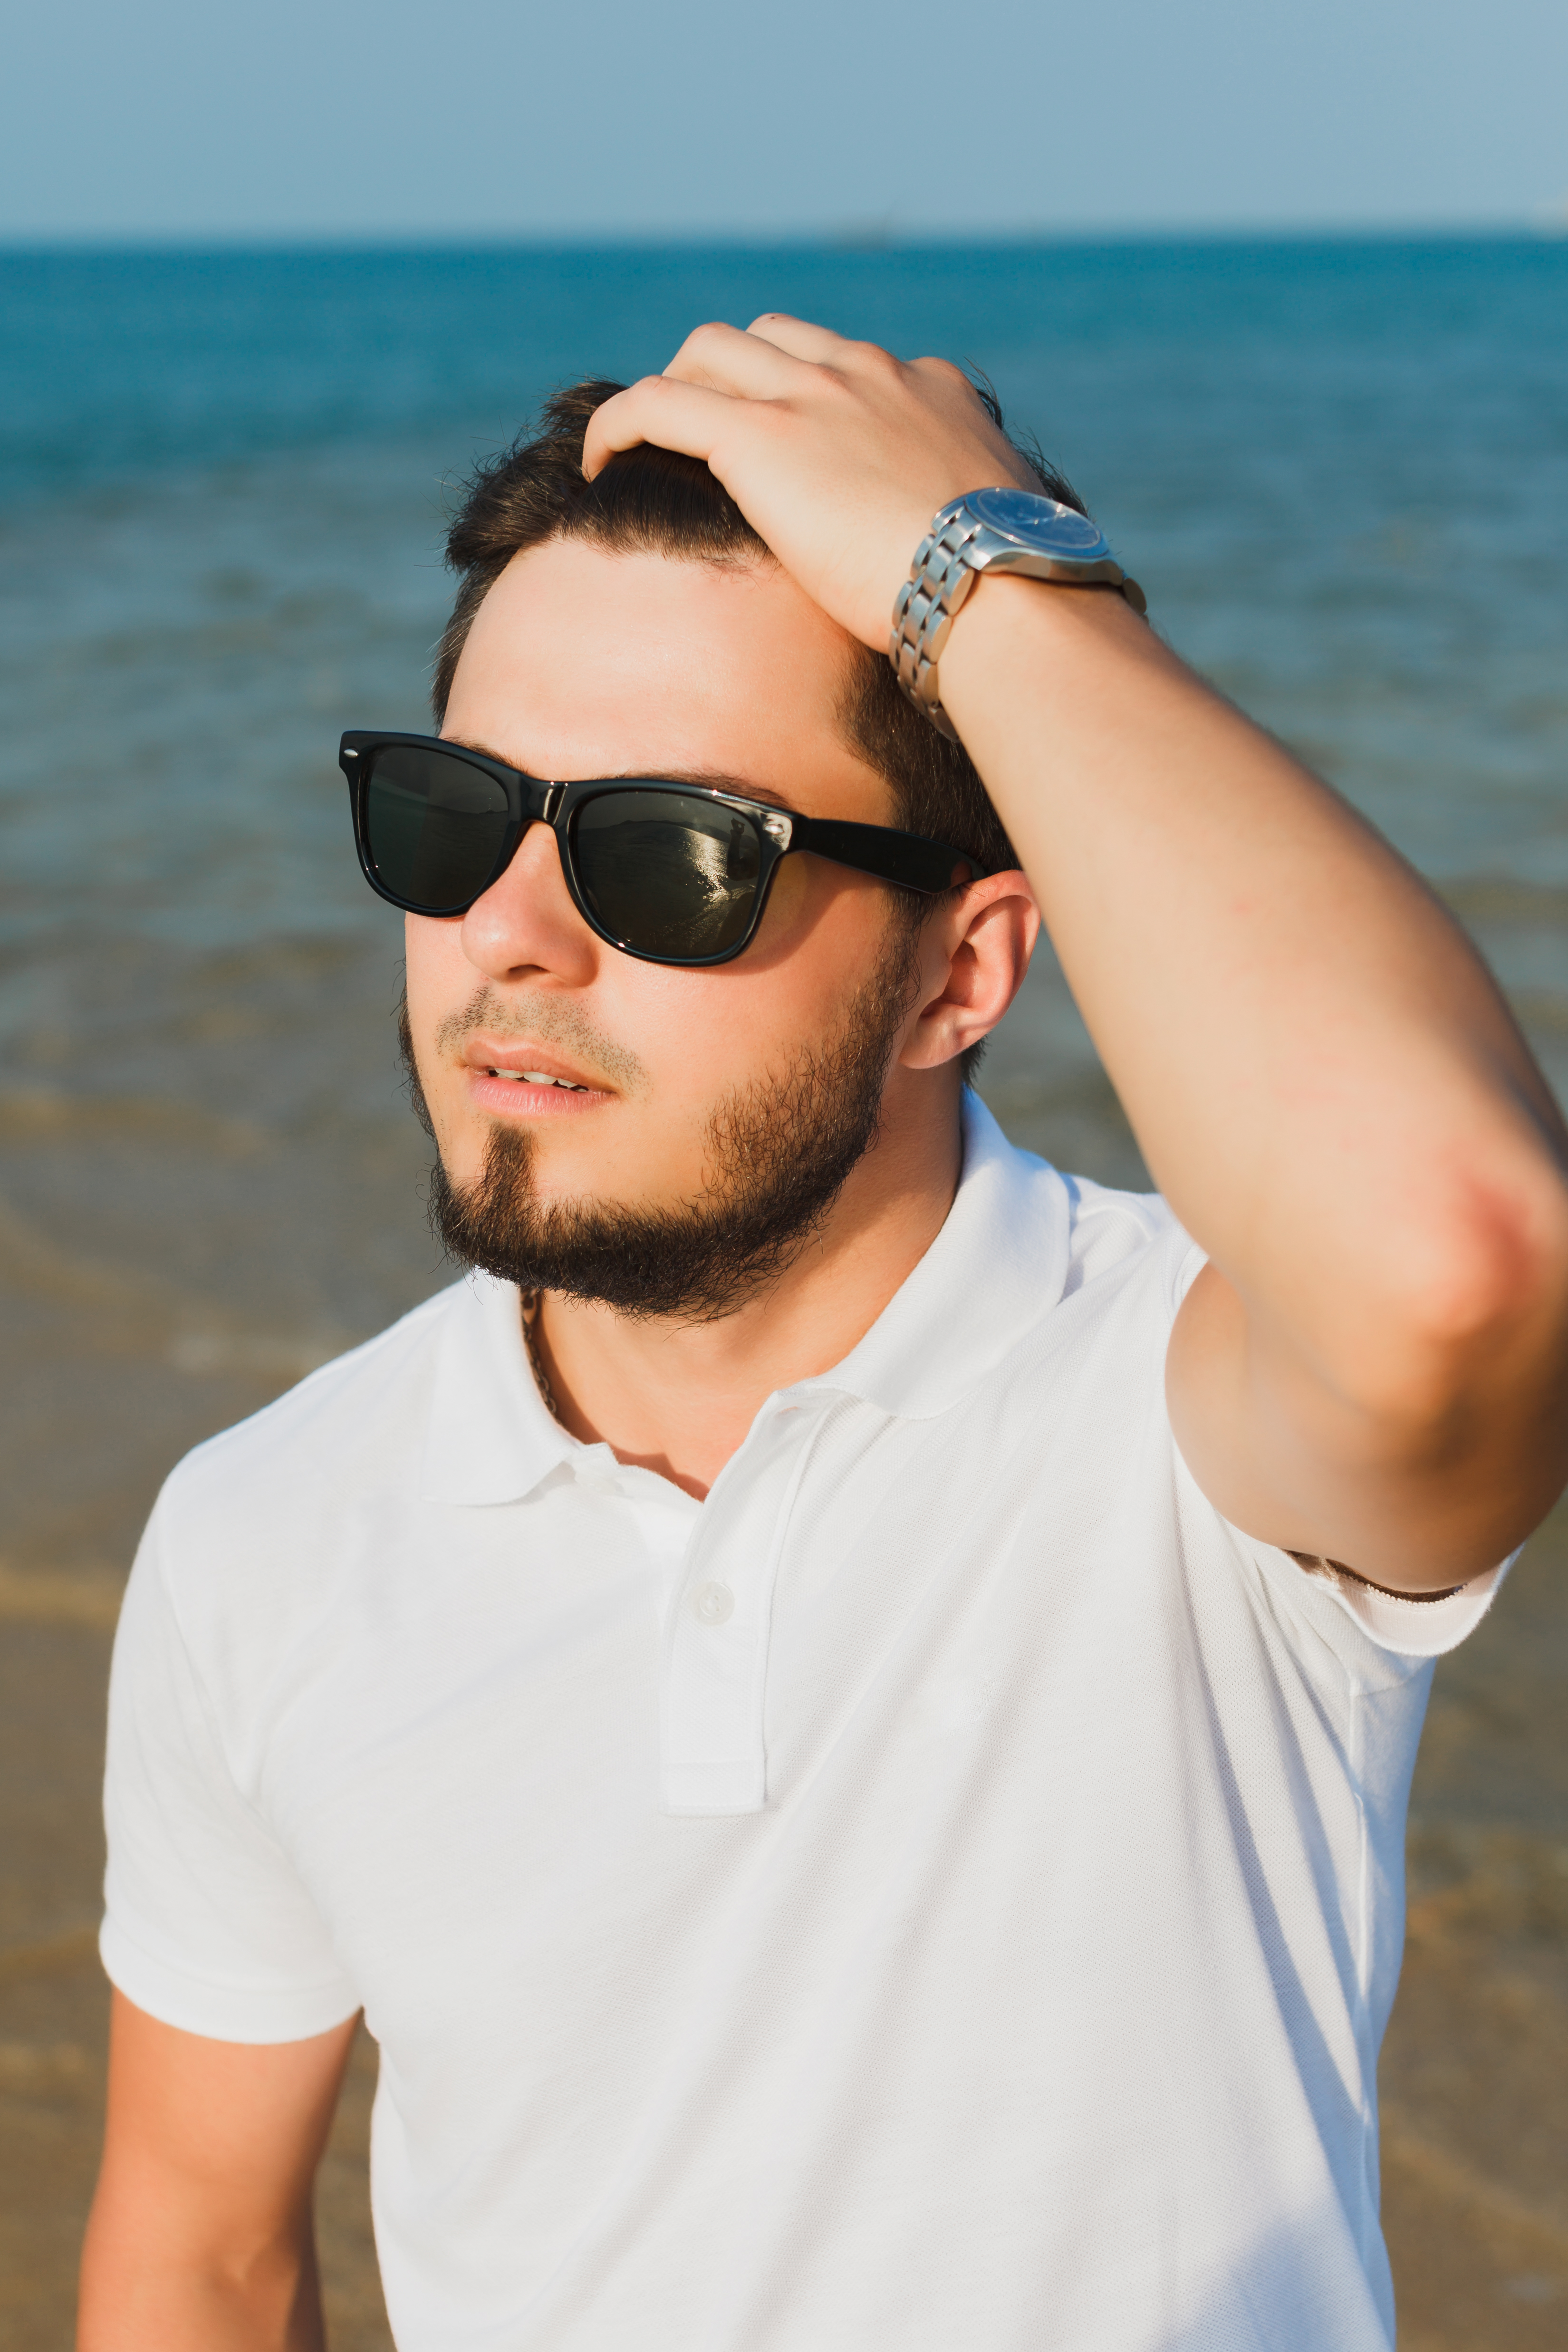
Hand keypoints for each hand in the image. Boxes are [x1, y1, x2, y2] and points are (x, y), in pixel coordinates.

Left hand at [581, 316, 1038, 652]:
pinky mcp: (759, 434)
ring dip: (677, 389)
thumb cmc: (1007, 590)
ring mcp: (813, 395)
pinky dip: (620, 424)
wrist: (996, 587)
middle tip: (703, 439)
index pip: (850, 364)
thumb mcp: (998, 539)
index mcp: (931, 392)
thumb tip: (975, 575)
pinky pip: (657, 403)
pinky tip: (600, 464)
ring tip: (651, 448)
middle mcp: (869, 374)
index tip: (786, 445)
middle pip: (773, 338)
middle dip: (730, 376)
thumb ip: (971, 529)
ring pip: (710, 351)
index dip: (804, 395)